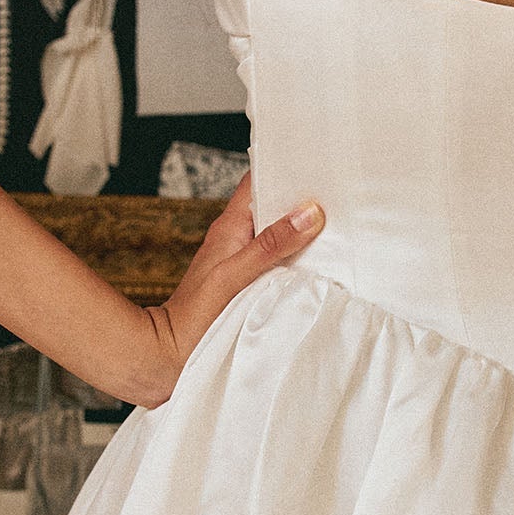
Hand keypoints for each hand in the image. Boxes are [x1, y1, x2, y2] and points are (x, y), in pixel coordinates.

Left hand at [140, 172, 322, 402]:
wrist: (170, 355)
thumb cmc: (194, 315)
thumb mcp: (235, 275)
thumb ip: (271, 245)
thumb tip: (309, 213)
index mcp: (231, 226)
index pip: (257, 181)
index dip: (283, 165)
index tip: (315, 159)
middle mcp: (238, 238)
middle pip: (275, 206)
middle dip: (304, 199)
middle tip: (342, 192)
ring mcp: (246, 261)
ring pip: (281, 234)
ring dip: (306, 230)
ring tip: (343, 222)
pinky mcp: (252, 282)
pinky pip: (282, 260)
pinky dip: (301, 257)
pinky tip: (324, 262)